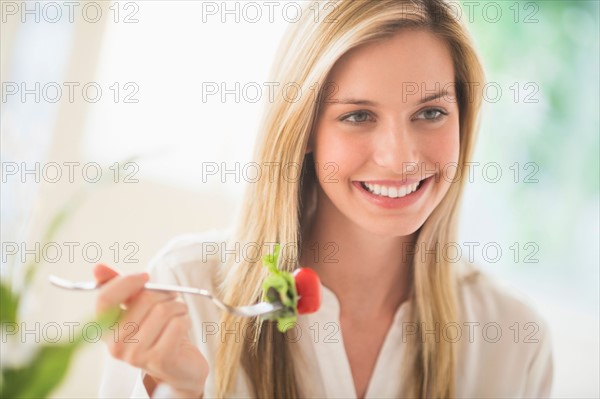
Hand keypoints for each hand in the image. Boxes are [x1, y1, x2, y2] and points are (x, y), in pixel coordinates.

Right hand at [94, 264, 208, 397]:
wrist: (180, 367)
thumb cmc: (159, 333)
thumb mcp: (139, 308)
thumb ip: (121, 288)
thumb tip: (98, 267)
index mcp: (106, 330)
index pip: (105, 299)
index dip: (126, 282)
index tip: (145, 277)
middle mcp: (115, 346)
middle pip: (143, 299)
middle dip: (164, 294)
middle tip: (171, 300)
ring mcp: (136, 355)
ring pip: (164, 310)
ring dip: (178, 307)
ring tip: (178, 317)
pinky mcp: (159, 359)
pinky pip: (177, 323)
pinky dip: (185, 320)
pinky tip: (182, 330)